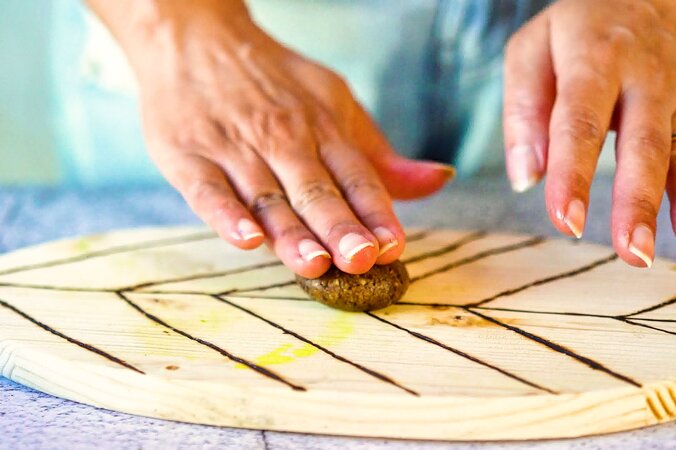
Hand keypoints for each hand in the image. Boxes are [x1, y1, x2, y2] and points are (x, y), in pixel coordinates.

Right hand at [96, 1, 453, 276]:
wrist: (194, 37)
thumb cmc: (274, 82)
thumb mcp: (336, 104)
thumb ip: (379, 156)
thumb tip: (439, 179)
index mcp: (324, 129)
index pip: (356, 178)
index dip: (376, 213)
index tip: (394, 247)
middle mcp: (283, 140)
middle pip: (316, 191)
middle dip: (340, 227)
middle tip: (360, 260)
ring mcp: (235, 149)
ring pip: (268, 197)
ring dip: (292, 232)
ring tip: (314, 263)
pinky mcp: (188, 156)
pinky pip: (208, 190)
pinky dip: (227, 215)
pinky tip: (247, 240)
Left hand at [503, 0, 675, 266]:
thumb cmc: (581, 30)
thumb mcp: (534, 49)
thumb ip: (524, 110)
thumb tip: (526, 177)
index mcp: (595, 61)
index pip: (580, 122)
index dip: (573, 174)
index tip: (566, 221)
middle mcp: (645, 81)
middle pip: (643, 145)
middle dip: (639, 201)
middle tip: (633, 251)